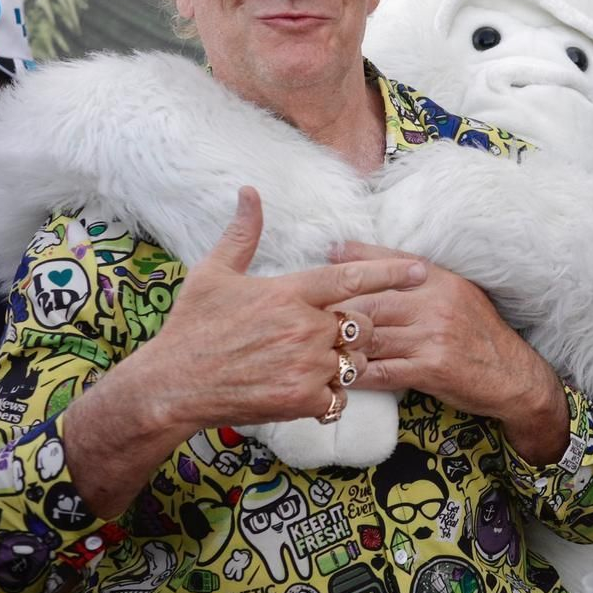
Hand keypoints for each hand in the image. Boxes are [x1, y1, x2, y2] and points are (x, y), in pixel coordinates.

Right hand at [125, 187, 425, 429]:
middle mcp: (304, 327)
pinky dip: (331, 395)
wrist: (172, 385)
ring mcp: (305, 365)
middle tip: (328, 335)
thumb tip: (249, 192)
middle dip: (357, 329)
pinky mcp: (302, 400)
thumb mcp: (213, 274)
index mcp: (289, 292)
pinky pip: (340, 396)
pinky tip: (307, 390)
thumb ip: (242, 234)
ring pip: (355, 361)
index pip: (351, 279)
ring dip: (344, 363)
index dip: (389, 273)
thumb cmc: (192, 327)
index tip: (420, 270)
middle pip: (362, 324)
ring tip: (313, 363)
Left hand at [329, 241, 569, 463]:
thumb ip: (419, 277)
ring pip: (371, 335)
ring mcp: (432, 336)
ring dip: (339, 343)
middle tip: (303, 312)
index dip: (355, 259)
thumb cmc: (479, 334)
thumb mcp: (456, 294)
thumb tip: (370, 260)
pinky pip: (382, 371)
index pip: (391, 263)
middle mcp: (435, 303)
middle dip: (335, 307)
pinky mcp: (431, 369)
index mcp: (440, 280)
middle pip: (371, 300)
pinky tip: (336, 376)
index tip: (326, 255)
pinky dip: (356, 375)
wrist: (513, 376)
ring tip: (310, 345)